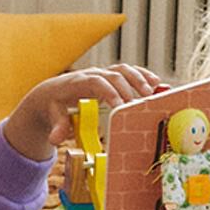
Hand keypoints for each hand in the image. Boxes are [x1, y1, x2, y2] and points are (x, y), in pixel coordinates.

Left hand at [4, 64, 165, 160]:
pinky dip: (143, 75)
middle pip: (114, 75)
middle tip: (141, 106)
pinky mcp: (111, 76)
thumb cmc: (54, 105)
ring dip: (140, 79)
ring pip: (124, 70)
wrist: (52, 92)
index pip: (97, 83)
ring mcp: (103, 73)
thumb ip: (57, 127)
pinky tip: (157, 84)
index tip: (121, 107)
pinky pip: (129, 72)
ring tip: (153, 93)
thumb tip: (56, 140)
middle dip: (129, 89)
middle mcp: (93, 74)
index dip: (110, 92)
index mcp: (79, 82)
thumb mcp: (53, 116)